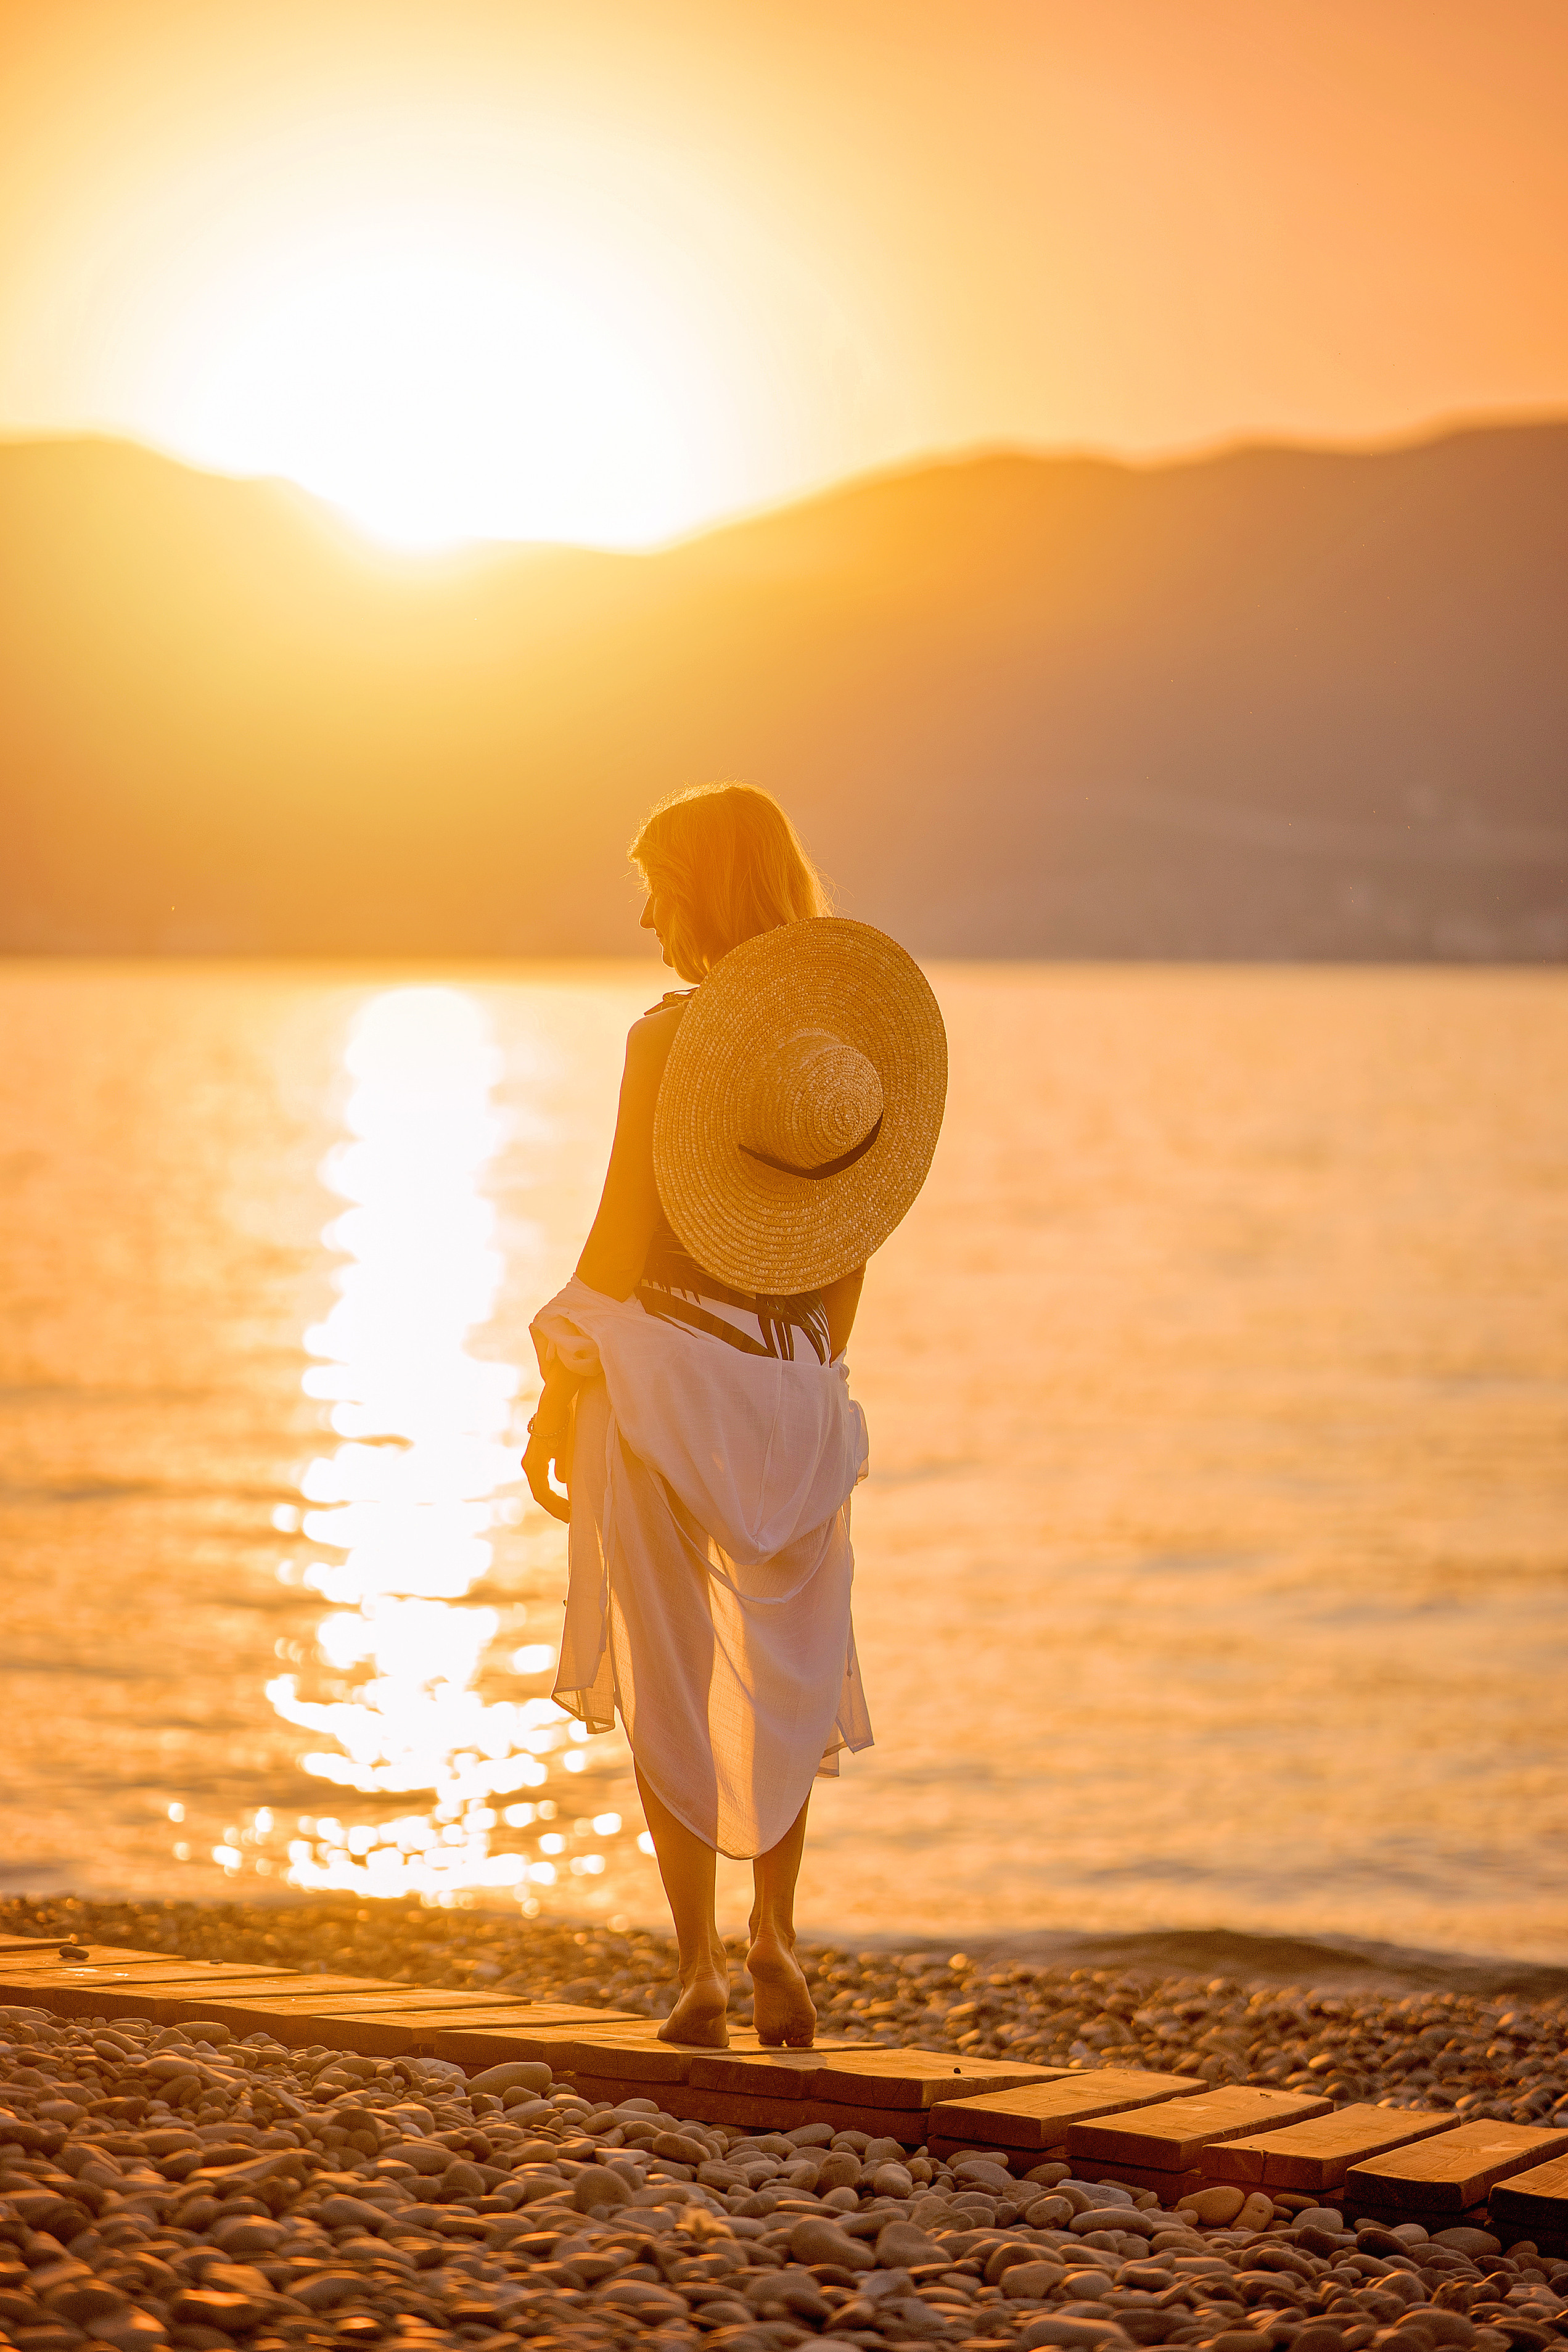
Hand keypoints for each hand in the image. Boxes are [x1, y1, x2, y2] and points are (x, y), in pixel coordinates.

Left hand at [522, 1405, 570, 1523]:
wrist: (556, 1405)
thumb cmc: (562, 1422)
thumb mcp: (565, 1448)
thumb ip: (563, 1464)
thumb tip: (562, 1480)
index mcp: (536, 1462)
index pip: (543, 1489)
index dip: (556, 1503)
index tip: (569, 1512)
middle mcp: (529, 1465)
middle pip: (541, 1495)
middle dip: (556, 1509)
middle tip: (571, 1519)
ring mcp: (530, 1464)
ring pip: (540, 1494)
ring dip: (555, 1507)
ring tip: (569, 1516)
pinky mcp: (535, 1462)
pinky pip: (541, 1488)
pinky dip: (553, 1499)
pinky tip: (565, 1505)